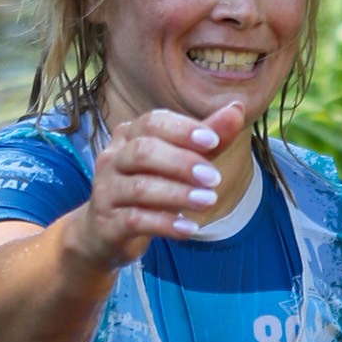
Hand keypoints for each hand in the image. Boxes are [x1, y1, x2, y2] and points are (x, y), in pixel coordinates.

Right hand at [68, 99, 251, 273]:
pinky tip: (189, 228)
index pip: (152, 123)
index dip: (182, 130)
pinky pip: (135, 220)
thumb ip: (206, 140)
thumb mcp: (178, 162)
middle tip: (214, 178)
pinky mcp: (106, 223)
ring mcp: (106, 192)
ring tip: (208, 201)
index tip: (213, 141)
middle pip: (143, 152)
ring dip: (178, 194)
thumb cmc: (147, 188)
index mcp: (128, 136)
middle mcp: (112, 159)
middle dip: (181, 163)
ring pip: (140, 188)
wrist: (104, 232)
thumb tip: (237, 109)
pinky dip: (164, 224)